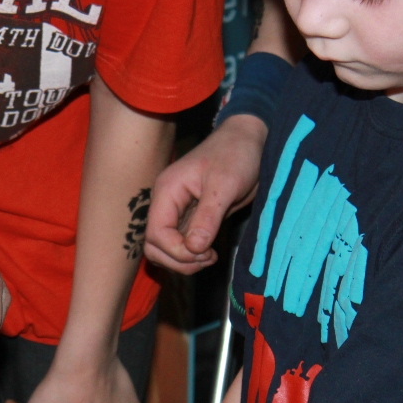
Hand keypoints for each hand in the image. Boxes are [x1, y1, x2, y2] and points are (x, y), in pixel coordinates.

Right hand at [145, 114, 266, 274]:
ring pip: (165, 249)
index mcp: (167, 192)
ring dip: (184, 260)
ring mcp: (176, 213)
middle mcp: (166, 204)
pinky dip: (192, 254)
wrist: (248, 141)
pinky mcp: (190, 219)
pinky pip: (180, 244)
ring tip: (210, 256)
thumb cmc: (236, 155)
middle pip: (154, 246)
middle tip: (208, 258)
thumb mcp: (225, 185)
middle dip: (178, 260)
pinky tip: (210, 251)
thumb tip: (193, 248)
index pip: (156, 234)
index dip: (177, 251)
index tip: (205, 252)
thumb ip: (208, 217)